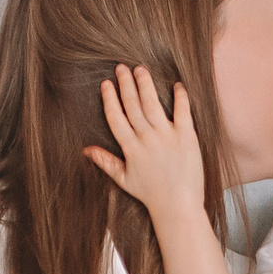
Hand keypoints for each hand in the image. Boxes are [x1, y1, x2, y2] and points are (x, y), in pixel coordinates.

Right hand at [83, 66, 206, 232]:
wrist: (178, 206)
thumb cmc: (151, 194)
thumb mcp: (123, 179)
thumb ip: (105, 161)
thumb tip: (86, 150)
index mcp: (130, 148)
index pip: (116, 117)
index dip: (110, 98)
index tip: (106, 83)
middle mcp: (146, 138)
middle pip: (132, 104)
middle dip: (125, 84)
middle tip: (121, 67)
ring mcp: (166, 136)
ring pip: (152, 103)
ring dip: (145, 83)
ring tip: (140, 69)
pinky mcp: (186, 136)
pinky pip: (183, 110)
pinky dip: (180, 96)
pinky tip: (177, 85)